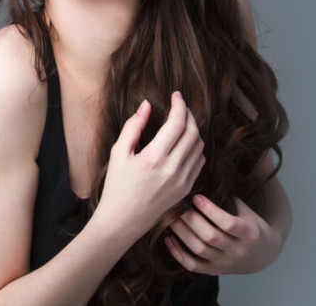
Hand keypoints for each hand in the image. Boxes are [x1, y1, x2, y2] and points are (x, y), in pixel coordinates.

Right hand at [96, 92, 205, 238]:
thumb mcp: (118, 153)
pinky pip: (199, 162)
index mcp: (154, 158)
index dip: (179, 105)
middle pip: (193, 132)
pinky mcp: (186, 189)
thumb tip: (146, 105)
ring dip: (194, 130)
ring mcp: (182, 181)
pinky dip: (195, 148)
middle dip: (189, 114)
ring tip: (182, 122)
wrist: (122, 221)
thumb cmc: (116, 186)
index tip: (176, 95)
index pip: (177, 123)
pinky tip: (184, 143)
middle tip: (180, 106)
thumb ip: (133, 126)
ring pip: (199, 146)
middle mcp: (172, 169)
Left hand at [165, 194, 282, 274]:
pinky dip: (178, 254)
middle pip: (211, 237)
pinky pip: (194, 266)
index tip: (196, 197)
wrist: (263, 256)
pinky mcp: (215, 270)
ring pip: (200, 250)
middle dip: (191, 220)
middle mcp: (238, 250)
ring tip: (170, 218)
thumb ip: (229, 202)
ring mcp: (225, 263)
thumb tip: (203, 183)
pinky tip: (168, 239)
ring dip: (182, 233)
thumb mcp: (248, 212)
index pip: (229, 224)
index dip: (211, 211)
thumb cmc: (252, 227)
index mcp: (250, 233)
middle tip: (177, 205)